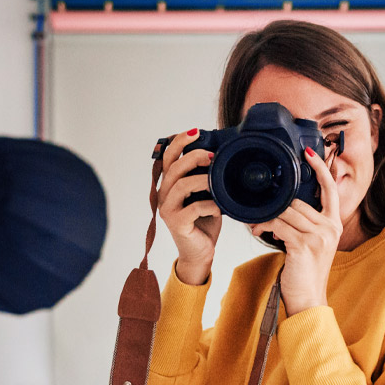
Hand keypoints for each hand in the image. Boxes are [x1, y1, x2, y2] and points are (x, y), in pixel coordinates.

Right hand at [156, 129, 219, 284]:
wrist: (200, 252)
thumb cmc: (204, 222)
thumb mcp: (206, 195)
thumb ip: (206, 177)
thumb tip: (221, 156)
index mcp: (170, 184)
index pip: (168, 157)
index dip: (179, 142)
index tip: (196, 131)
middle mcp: (164, 194)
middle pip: (173, 167)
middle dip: (193, 156)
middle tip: (212, 156)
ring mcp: (168, 209)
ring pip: (182, 185)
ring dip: (203, 179)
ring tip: (217, 180)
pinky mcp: (176, 223)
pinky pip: (192, 208)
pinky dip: (209, 205)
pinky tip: (219, 207)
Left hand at [249, 146, 341, 315]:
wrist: (308, 300)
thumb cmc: (304, 273)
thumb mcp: (311, 243)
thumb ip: (304, 223)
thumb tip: (282, 206)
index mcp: (334, 224)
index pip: (330, 188)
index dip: (320, 168)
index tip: (309, 151)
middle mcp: (330, 227)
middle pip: (298, 201)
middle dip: (276, 204)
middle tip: (259, 211)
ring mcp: (319, 236)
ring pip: (286, 211)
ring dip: (266, 216)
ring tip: (256, 224)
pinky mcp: (304, 245)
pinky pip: (278, 224)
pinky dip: (264, 225)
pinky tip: (259, 231)